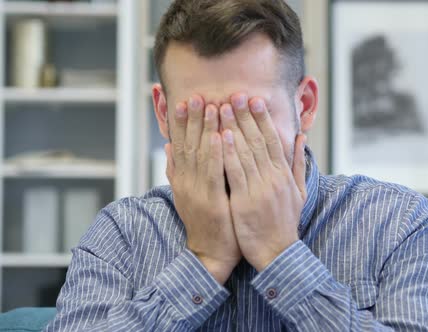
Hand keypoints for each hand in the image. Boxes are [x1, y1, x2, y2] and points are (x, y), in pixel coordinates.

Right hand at [165, 95, 240, 284]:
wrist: (210, 253)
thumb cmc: (206, 222)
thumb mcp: (188, 195)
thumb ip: (177, 171)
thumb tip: (169, 148)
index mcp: (182, 180)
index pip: (181, 145)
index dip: (182, 123)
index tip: (185, 101)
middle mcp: (186, 182)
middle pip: (188, 145)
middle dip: (193, 119)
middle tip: (196, 95)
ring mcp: (197, 191)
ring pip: (200, 154)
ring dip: (205, 129)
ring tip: (210, 106)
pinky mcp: (212, 200)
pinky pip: (214, 172)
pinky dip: (216, 152)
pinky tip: (220, 135)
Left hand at [220, 94, 306, 271]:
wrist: (278, 253)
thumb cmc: (285, 222)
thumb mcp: (299, 192)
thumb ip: (298, 163)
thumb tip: (301, 138)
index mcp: (284, 174)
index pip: (272, 140)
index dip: (262, 118)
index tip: (254, 99)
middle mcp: (274, 177)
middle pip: (257, 140)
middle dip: (245, 116)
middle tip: (235, 94)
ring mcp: (260, 188)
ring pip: (245, 152)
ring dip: (233, 127)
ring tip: (222, 107)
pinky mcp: (245, 201)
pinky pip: (235, 173)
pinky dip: (228, 153)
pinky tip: (220, 136)